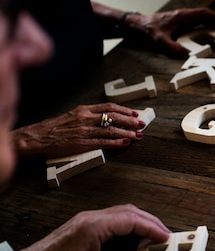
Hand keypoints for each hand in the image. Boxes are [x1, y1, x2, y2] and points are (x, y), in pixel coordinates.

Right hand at [13, 103, 145, 158]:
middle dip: (130, 121)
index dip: (124, 110)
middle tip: (142, 124)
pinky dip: (116, 142)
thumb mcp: (71, 116)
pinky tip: (126, 143)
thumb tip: (106, 118)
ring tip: (138, 135)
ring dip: (128, 133)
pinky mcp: (82, 143)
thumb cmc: (53, 128)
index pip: (109, 107)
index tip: (135, 113)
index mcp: (83, 110)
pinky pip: (103, 142)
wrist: (35, 138)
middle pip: (114, 117)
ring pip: (111, 130)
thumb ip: (88, 116)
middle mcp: (85, 118)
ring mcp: (84, 130)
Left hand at [16, 204, 169, 250]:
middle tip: (166, 236)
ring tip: (155, 235)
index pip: (132, 220)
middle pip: (130, 212)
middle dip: (151, 222)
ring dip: (141, 221)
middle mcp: (92, 218)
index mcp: (94, 226)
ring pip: (122, 213)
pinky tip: (135, 235)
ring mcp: (87, 220)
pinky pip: (114, 219)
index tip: (166, 238)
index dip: (152, 228)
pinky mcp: (84, 226)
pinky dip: (130, 224)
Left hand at [125, 7, 214, 55]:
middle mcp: (182, 15)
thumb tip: (185, 54)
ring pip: (199, 18)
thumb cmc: (148, 29)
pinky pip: (193, 22)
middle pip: (203, 15)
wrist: (138, 24)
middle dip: (214, 21)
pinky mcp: (178, 22)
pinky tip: (201, 34)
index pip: (202, 13)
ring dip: (208, 24)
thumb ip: (172, 47)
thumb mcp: (160, 40)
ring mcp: (181, 18)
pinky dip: (201, 26)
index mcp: (181, 16)